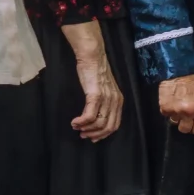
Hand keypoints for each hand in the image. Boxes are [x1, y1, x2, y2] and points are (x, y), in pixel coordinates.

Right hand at [62, 21, 123, 142]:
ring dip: (86, 129)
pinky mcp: (96, 95)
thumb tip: (96, 117)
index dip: (103, 134)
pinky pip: (90, 115)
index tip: (93, 137)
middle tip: (83, 135)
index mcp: (118, 101)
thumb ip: (104, 103)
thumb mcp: (105, 90)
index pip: (114, 125)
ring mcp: (106, 99)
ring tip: (77, 127)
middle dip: (94, 134)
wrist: (92, 57)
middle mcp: (115, 101)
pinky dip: (81, 122)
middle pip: (108, 127)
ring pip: (99, 123)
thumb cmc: (95, 72)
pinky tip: (75, 122)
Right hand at [159, 73, 193, 135]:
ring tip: (176, 106)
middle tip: (184, 117)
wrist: (179, 68)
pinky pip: (165, 114)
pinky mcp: (164, 108)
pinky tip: (169, 101)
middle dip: (184, 124)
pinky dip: (167, 109)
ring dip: (175, 116)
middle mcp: (188, 114)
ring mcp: (175, 111)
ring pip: (174, 122)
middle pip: (184, 129)